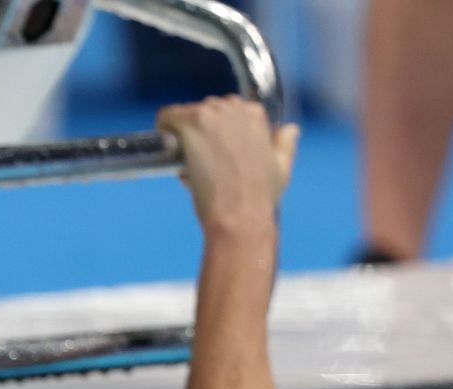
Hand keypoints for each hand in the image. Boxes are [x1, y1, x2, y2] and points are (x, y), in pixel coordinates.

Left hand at [156, 96, 297, 235]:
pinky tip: (168, 155)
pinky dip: (162, 133)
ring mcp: (213, 114)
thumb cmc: (259, 200)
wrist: (240, 216)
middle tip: (200, 168)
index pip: (225, 113)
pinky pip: (166, 117)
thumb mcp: (281, 169)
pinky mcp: (192, 123)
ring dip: (182, 139)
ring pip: (184, 117)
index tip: (213, 160)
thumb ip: (284, 146)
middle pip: (203, 112)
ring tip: (189, 171)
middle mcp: (235, 108)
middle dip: (198, 137)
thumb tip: (290, 129)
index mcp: (256, 115)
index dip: (215, 137)